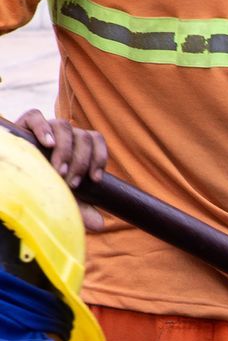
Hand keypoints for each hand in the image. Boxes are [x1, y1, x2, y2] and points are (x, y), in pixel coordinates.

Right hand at [16, 109, 107, 229]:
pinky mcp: (26, 123)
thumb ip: (82, 209)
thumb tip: (100, 224)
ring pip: (64, 126)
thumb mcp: (63, 197)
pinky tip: (47, 144)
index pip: (96, 139)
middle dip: (81, 162)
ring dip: (65, 151)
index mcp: (77, 145)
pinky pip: (36, 115)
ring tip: (59, 171)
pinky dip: (43, 128)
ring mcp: (46, 126)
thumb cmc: (42, 185)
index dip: (100, 157)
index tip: (96, 179)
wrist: (14, 176)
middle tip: (72, 182)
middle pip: (83, 137)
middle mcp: (64, 134)